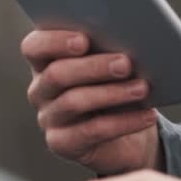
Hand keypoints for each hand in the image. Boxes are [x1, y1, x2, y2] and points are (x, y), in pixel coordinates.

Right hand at [22, 30, 160, 174]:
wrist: (127, 136)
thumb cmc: (116, 88)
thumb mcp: (111, 65)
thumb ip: (109, 49)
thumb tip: (129, 37)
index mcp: (45, 60)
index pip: (34, 46)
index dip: (54, 41)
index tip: (83, 40)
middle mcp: (41, 89)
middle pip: (56, 74)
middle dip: (93, 67)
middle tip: (125, 63)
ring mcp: (48, 118)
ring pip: (74, 101)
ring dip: (112, 93)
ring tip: (142, 88)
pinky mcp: (62, 143)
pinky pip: (92, 131)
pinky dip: (124, 122)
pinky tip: (147, 115)